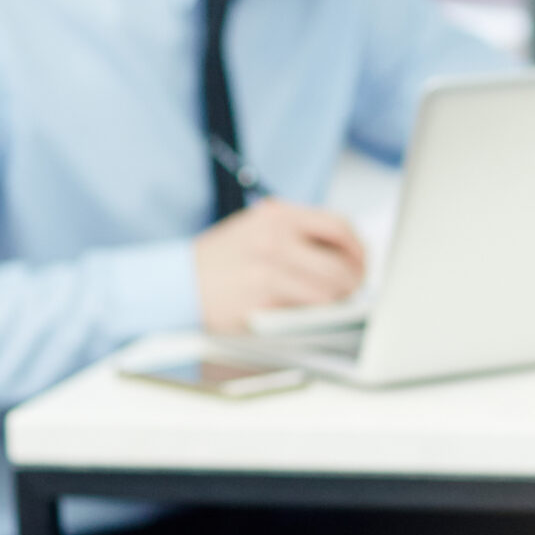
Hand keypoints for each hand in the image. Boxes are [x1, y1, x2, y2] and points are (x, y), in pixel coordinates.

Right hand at [192, 199, 367, 332]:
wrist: (174, 286)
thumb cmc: (217, 263)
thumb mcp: (254, 230)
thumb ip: (295, 233)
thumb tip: (344, 251)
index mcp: (277, 216)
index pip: (339, 227)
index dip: (358, 249)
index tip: (361, 264)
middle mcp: (275, 239)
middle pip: (342, 263)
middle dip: (353, 282)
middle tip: (352, 293)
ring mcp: (269, 271)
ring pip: (331, 291)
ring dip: (339, 303)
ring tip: (332, 307)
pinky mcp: (262, 303)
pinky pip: (308, 313)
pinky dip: (316, 317)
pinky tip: (309, 317)